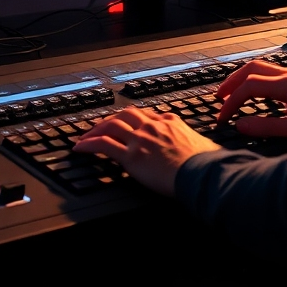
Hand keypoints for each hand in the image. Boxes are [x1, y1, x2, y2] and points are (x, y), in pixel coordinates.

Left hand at [73, 107, 220, 196]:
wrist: (201, 172)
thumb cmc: (206, 163)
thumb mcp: (204, 146)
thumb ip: (198, 145)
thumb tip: (207, 152)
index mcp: (170, 122)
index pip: (147, 115)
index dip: (134, 119)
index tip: (128, 123)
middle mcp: (152, 126)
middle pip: (125, 114)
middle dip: (111, 119)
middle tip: (101, 126)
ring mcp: (140, 139)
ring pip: (111, 125)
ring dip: (95, 130)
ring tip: (85, 136)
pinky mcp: (131, 155)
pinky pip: (103, 144)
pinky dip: (89, 144)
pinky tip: (80, 148)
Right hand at [216, 60, 286, 142]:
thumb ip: (266, 127)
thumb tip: (241, 125)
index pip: (249, 86)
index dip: (231, 101)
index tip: (222, 116)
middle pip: (252, 68)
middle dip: (232, 81)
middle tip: (219, 97)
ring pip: (262, 67)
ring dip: (243, 77)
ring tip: (232, 92)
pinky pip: (272, 73)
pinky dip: (257, 79)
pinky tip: (256, 92)